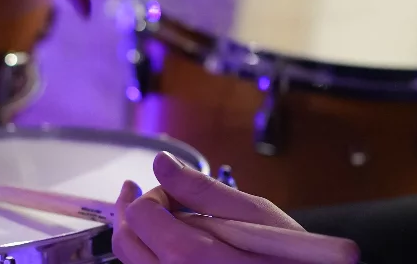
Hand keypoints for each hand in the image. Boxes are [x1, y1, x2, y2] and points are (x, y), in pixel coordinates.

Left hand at [112, 152, 359, 263]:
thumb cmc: (290, 260)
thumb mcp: (255, 216)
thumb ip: (203, 190)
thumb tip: (163, 162)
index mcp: (189, 255)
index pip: (141, 213)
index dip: (156, 194)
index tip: (177, 193)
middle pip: (126, 240)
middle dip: (138, 211)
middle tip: (153, 195)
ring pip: (132, 261)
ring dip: (139, 234)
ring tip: (156, 215)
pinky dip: (149, 256)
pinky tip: (166, 243)